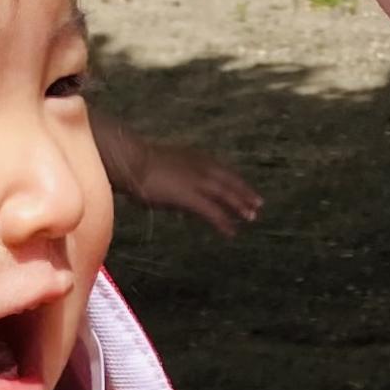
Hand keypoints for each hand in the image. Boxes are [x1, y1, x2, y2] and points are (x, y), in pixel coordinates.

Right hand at [95, 111, 261, 234]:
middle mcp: (199, 167)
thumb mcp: (160, 166)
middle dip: (244, 192)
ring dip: (240, 206)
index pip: (220, 169)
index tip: (244, 187)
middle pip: (228, 180)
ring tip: (251, 218)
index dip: (234, 179)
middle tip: (258, 204)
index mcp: (192, 157)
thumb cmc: (136, 163)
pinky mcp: (190, 197)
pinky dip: (223, 222)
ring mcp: (196, 181)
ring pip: (226, 195)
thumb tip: (172, 186)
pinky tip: (231, 232)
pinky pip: (213, 212)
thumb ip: (172, 175)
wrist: (130, 161)